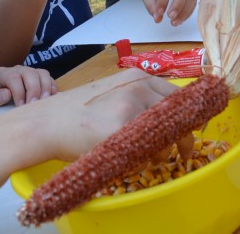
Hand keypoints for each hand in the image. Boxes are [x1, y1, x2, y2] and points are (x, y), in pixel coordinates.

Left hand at [0, 65, 56, 110]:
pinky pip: (49, 78)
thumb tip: (6, 94)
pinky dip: (52, 87)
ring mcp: (29, 72)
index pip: (14, 78)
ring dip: (46, 88)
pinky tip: (50, 99)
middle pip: (30, 73)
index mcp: (2, 74)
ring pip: (42, 73)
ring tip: (43, 103)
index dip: (19, 92)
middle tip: (34, 105)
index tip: (21, 107)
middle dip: (34, 90)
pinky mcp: (39, 78)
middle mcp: (17, 69)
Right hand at [37, 69, 180, 160]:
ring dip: (164, 151)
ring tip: (155, 159)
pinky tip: (134, 162)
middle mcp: (138, 88)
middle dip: (184, 136)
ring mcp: (131, 108)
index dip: (187, 114)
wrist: (47, 122)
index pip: (178, 94)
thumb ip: (139, 97)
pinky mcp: (121, 130)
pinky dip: (145, 161)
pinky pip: (146, 151)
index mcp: (137, 77)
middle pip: (177, 114)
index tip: (192, 127)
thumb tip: (169, 115)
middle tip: (186, 150)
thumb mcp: (112, 93)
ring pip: (165, 135)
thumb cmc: (77, 110)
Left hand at [138, 0, 196, 24]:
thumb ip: (150, 4)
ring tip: (175, 22)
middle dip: (178, 4)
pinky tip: (180, 19)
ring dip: (185, 11)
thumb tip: (158, 18)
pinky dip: (188, 11)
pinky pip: (194, 0)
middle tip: (170, 18)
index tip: (159, 13)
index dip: (163, 0)